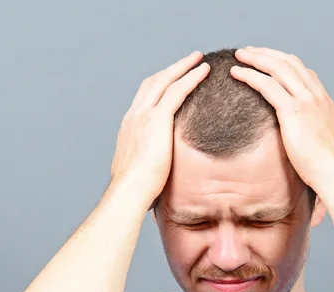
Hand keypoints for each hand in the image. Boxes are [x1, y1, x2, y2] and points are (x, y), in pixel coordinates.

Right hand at [110, 51, 209, 206]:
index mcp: (129, 127)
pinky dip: (191, 77)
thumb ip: (149, 167)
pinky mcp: (158, 120)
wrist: (129, 191)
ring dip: (183, 66)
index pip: (144, 99)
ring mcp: (144, 116)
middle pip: (153, 82)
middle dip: (171, 69)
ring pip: (165, 80)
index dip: (159, 86)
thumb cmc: (135, 191)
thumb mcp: (141, 173)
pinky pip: (177, 90)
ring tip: (199, 59)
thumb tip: (157, 180)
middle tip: (188, 60)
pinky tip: (204, 71)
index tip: (171, 80)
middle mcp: (134, 116)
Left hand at [231, 47, 333, 194]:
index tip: (271, 62)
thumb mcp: (330, 146)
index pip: (305, 73)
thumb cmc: (330, 169)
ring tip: (240, 55)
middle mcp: (317, 96)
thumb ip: (320, 137)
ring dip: (257, 58)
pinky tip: (237, 73)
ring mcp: (306, 101)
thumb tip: (316, 143)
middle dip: (268, 54)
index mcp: (325, 103)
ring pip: (278, 68)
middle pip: (290, 63)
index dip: (285, 64)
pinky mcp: (293, 111)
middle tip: (250, 52)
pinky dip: (250, 75)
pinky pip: (267, 85)